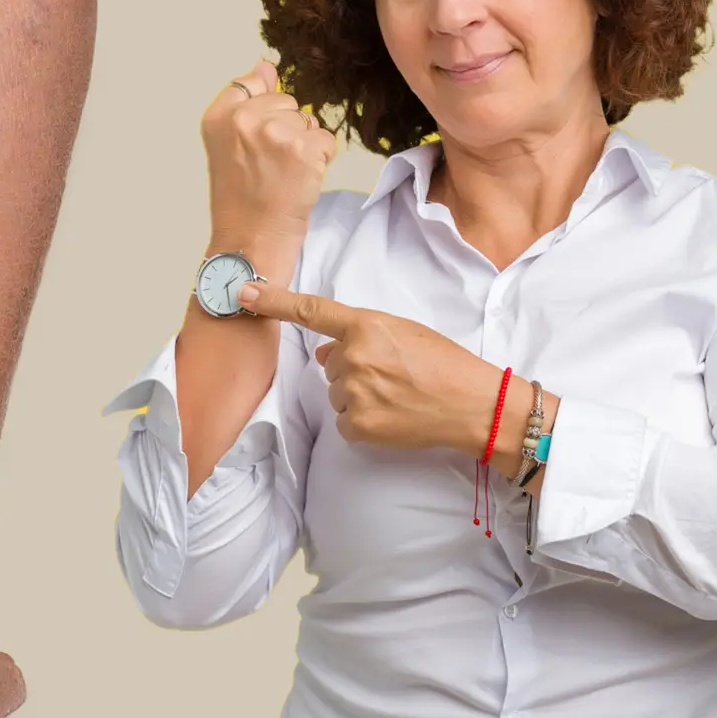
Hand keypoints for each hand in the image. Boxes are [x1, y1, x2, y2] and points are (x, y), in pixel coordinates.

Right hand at [201, 59, 337, 248]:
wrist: (250, 242)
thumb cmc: (241, 201)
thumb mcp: (228, 146)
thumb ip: (245, 101)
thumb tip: (266, 64)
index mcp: (218, 115)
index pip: (253, 82)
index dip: (264, 113)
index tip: (256, 144)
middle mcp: (243, 118)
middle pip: (287, 102)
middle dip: (286, 130)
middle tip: (270, 166)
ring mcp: (274, 132)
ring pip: (308, 121)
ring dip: (305, 146)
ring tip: (284, 175)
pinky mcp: (303, 149)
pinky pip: (326, 140)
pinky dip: (321, 161)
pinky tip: (300, 181)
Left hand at [236, 280, 503, 453]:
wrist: (474, 404)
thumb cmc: (445, 363)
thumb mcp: (403, 332)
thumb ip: (360, 335)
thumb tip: (324, 350)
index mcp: (366, 325)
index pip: (310, 310)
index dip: (273, 301)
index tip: (242, 292)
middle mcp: (354, 356)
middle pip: (329, 362)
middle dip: (352, 367)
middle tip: (393, 373)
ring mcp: (355, 392)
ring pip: (336, 393)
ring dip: (358, 395)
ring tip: (398, 395)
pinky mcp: (359, 425)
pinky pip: (344, 422)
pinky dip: (363, 422)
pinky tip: (392, 416)